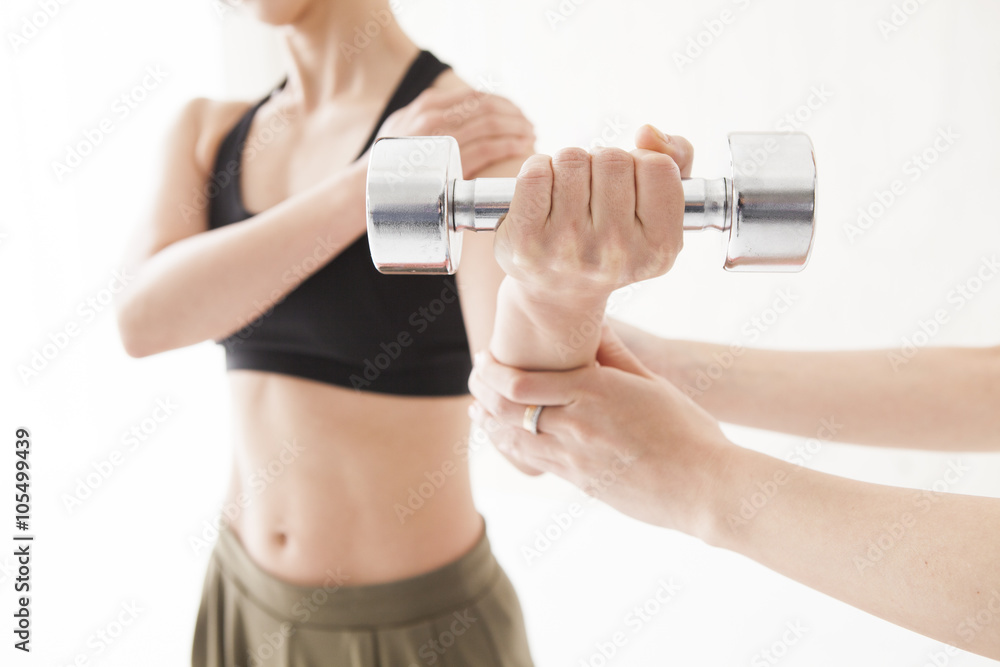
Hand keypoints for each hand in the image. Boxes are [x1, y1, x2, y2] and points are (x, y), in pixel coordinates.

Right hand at [376, 87, 534, 177]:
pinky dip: (509, 145)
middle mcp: (435, 115)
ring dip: (516, 128)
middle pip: (487, 107)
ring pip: (491, 124)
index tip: (516, 113)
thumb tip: (456, 108)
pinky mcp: (448, 161)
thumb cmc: (389, 161)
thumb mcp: (402, 125)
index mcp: (427, 104)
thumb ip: (427, 115)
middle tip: (528, 125)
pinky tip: (521, 147)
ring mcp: (442, 138)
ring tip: (529, 135)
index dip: (502, 103)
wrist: (369, 187)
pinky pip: (487, 147)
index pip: (475, 95)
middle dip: (514, 115)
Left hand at [468, 321, 733, 537]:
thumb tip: (593, 324)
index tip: (485, 358)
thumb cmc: (688, 430)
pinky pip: (531, 462)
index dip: (492, 371)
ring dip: (489, 422)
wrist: (705, 488)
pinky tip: (503, 437)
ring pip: (512, 439)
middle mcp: (576, 425)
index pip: (520, 383)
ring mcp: (574, 459)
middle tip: (475, 378)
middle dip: (483, 392)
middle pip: (506, 410)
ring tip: (478, 408)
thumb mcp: (653, 382)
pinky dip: (509, 446)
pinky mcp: (579, 482)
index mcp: (594, 393)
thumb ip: (615, 355)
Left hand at [492, 126, 691, 302]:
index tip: (629, 185)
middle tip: (594, 192)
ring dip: (570, 166)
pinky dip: (538, 169)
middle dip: (601, 163)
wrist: (559, 293)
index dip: (641, 163)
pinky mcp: (527, 241)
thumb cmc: (612, 239)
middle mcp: (616, 251)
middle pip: (613, 158)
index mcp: (658, 247)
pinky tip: (543, 194)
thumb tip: (648, 132)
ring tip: (569, 195)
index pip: (658, 167)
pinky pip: (536, 171)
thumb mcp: (658, 210)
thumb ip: (676, 159)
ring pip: (573, 159)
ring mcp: (569, 247)